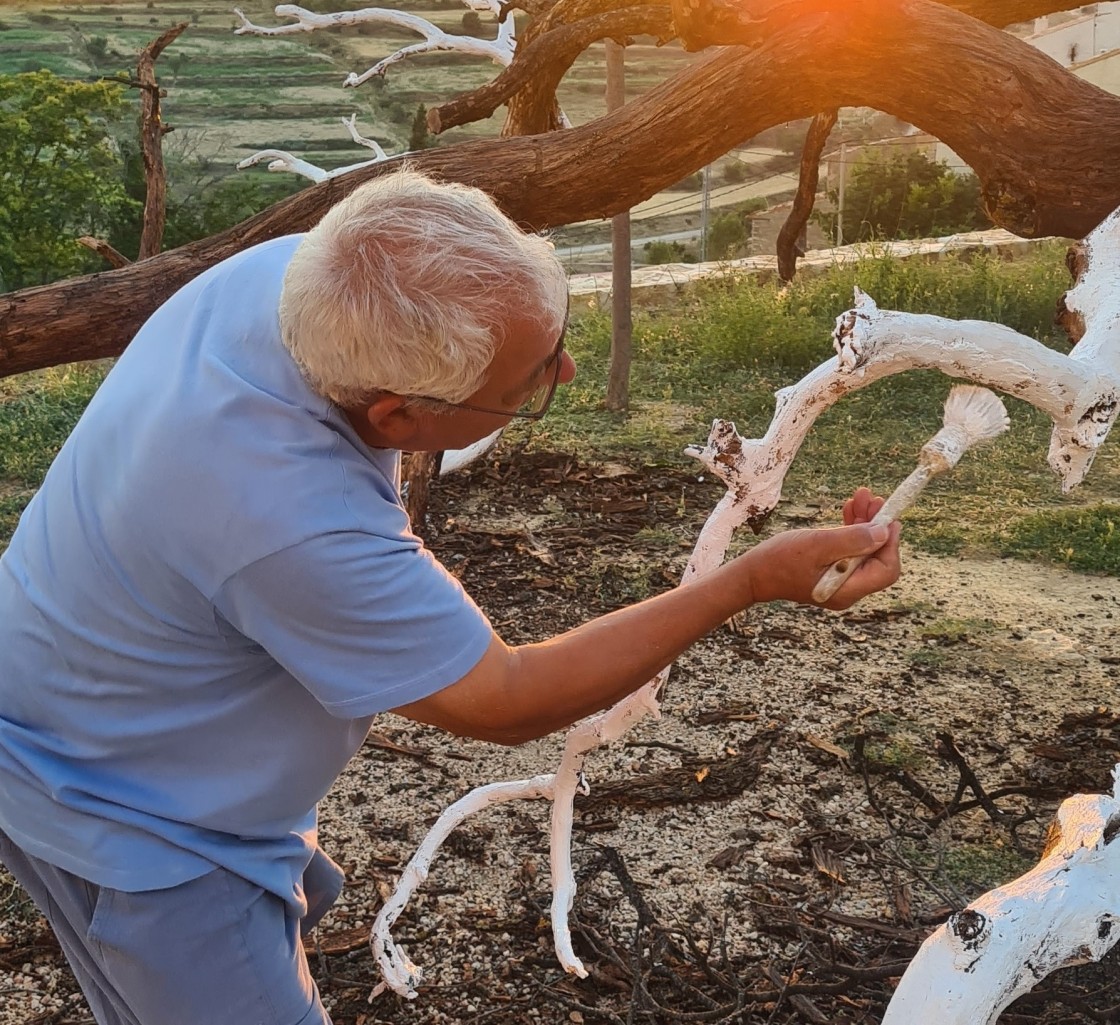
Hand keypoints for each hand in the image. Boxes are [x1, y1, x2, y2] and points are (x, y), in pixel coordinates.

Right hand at [742, 487, 901, 609]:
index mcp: (848, 589)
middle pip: (877, 557)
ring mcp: (842, 581)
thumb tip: (884, 532)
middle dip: (878, 526)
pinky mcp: (834, 571)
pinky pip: (851, 550)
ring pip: (865, 550)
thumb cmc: (779, 560)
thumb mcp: (816, 545)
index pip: (886, 569)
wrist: (754, 573)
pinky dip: (852, 529)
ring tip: (861, 496)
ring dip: (865, 523)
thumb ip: (852, 540)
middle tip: (873, 498)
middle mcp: (849, 589)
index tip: (887, 517)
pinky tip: (849, 509)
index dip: (890, 542)